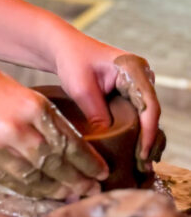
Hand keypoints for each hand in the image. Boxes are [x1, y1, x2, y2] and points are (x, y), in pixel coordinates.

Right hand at [0, 63, 107, 199]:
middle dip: (77, 180)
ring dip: (57, 190)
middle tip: (93, 190)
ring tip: (72, 194)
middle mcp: (16, 128)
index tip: (102, 173)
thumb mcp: (26, 94)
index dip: (88, 162)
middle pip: (55, 164)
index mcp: (32, 106)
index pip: (68, 142)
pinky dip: (33, 190)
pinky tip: (45, 192)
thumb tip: (75, 153)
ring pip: (36, 178)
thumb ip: (48, 121)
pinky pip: (14, 182)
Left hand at [53, 39, 161, 163]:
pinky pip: (138, 115)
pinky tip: (134, 154)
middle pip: (151, 113)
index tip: (142, 154)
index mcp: (133, 68)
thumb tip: (108, 143)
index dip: (148, 131)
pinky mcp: (130, 93)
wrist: (64, 49)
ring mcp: (138, 84)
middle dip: (148, 140)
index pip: (148, 103)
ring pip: (147, 116)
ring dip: (144, 139)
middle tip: (143, 168)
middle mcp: (142, 76)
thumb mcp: (81, 88)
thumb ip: (96, 114)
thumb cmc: (72, 61)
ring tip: (141, 167)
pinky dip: (137, 133)